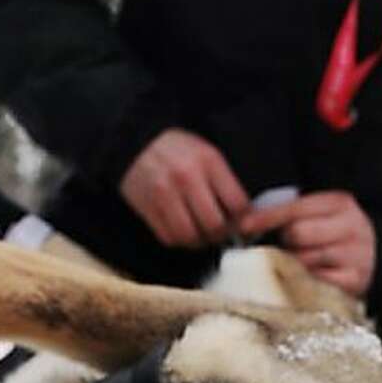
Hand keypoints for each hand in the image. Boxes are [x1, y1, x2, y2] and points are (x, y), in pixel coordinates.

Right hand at [120, 129, 249, 248]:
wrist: (135, 141)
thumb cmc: (177, 149)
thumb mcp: (207, 154)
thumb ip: (226, 182)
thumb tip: (246, 217)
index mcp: (207, 161)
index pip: (237, 203)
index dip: (244, 219)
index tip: (242, 222)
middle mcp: (186, 177)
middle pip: (214, 224)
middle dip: (222, 234)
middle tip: (223, 232)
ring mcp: (164, 193)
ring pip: (190, 236)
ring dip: (200, 241)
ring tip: (203, 234)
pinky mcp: (147, 207)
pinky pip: (169, 237)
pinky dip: (180, 240)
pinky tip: (184, 231)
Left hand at [239, 190, 376, 296]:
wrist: (377, 257)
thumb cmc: (335, 235)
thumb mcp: (319, 215)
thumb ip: (290, 215)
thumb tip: (246, 225)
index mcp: (340, 203)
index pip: (294, 208)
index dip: (265, 217)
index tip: (242, 225)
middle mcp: (351, 226)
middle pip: (297, 233)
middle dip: (285, 242)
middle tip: (288, 248)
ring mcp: (355, 254)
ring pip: (303, 260)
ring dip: (293, 265)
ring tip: (299, 264)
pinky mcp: (355, 281)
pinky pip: (315, 282)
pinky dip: (306, 282)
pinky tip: (307, 279)